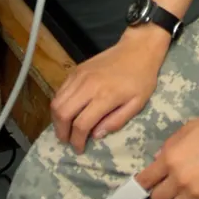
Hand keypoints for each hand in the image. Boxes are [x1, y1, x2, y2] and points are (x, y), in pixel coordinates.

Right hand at [51, 30, 168, 152]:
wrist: (138, 49)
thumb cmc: (142, 78)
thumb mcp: (137, 104)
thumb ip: (116, 121)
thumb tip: (96, 135)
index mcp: (104, 97)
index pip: (81, 124)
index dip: (77, 141)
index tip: (79, 149)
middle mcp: (87, 86)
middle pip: (62, 113)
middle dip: (61, 132)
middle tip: (67, 141)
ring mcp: (79, 76)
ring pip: (57, 101)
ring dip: (57, 119)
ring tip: (64, 129)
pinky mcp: (76, 70)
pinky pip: (60, 90)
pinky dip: (59, 104)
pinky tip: (67, 111)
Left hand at [137, 112, 198, 198]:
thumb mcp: (188, 129)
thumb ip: (170, 145)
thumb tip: (158, 159)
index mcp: (170, 158)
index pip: (145, 180)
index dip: (141, 184)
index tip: (142, 184)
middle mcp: (179, 179)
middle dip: (158, 192)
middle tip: (166, 184)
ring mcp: (195, 192)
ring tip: (180, 191)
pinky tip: (195, 192)